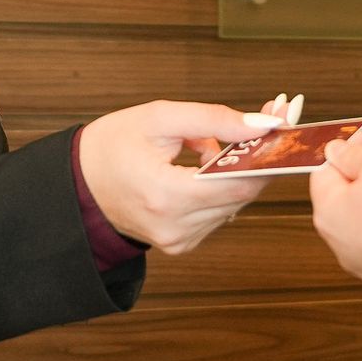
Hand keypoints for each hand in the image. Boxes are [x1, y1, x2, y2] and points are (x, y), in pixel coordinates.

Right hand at [78, 99, 285, 254]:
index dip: (267, 154)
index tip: (283, 125)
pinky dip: (223, 187)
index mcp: (165, 195)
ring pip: (234, 203)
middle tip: (270, 120)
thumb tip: (262, 124)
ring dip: (244, 170)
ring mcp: (178, 240)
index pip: (238, 183)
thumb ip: (214, 119)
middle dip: (261, 156)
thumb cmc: (111, 146)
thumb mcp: (160, 118)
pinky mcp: (181, 242)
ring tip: (239, 136)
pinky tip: (215, 163)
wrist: (78, 183)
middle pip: (242, 193)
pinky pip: (219, 212)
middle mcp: (174, 226)